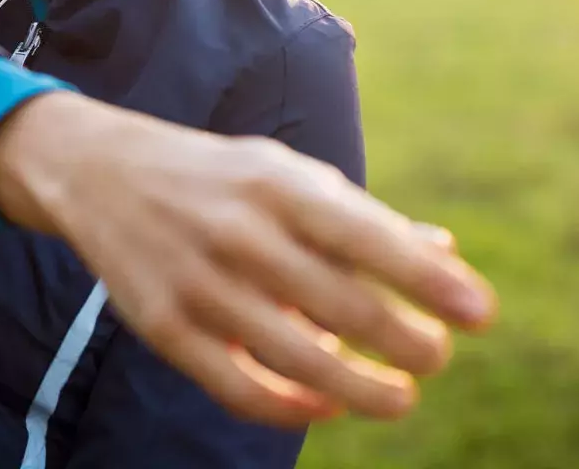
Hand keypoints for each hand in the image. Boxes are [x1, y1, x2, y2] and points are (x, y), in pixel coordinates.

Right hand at [0, 92, 496, 427]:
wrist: (96, 172)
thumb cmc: (218, 178)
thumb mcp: (286, 176)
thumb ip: (362, 220)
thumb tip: (445, 260)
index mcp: (279, 185)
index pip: (370, 238)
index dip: (431, 281)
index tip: (481, 314)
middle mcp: (240, 233)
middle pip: (345, 308)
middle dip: (408, 343)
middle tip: (435, 357)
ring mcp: (199, 284)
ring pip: (298, 359)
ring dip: (363, 390)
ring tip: (399, 399)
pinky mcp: (165, 328)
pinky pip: (239, 388)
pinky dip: (292, 407)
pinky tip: (326, 405)